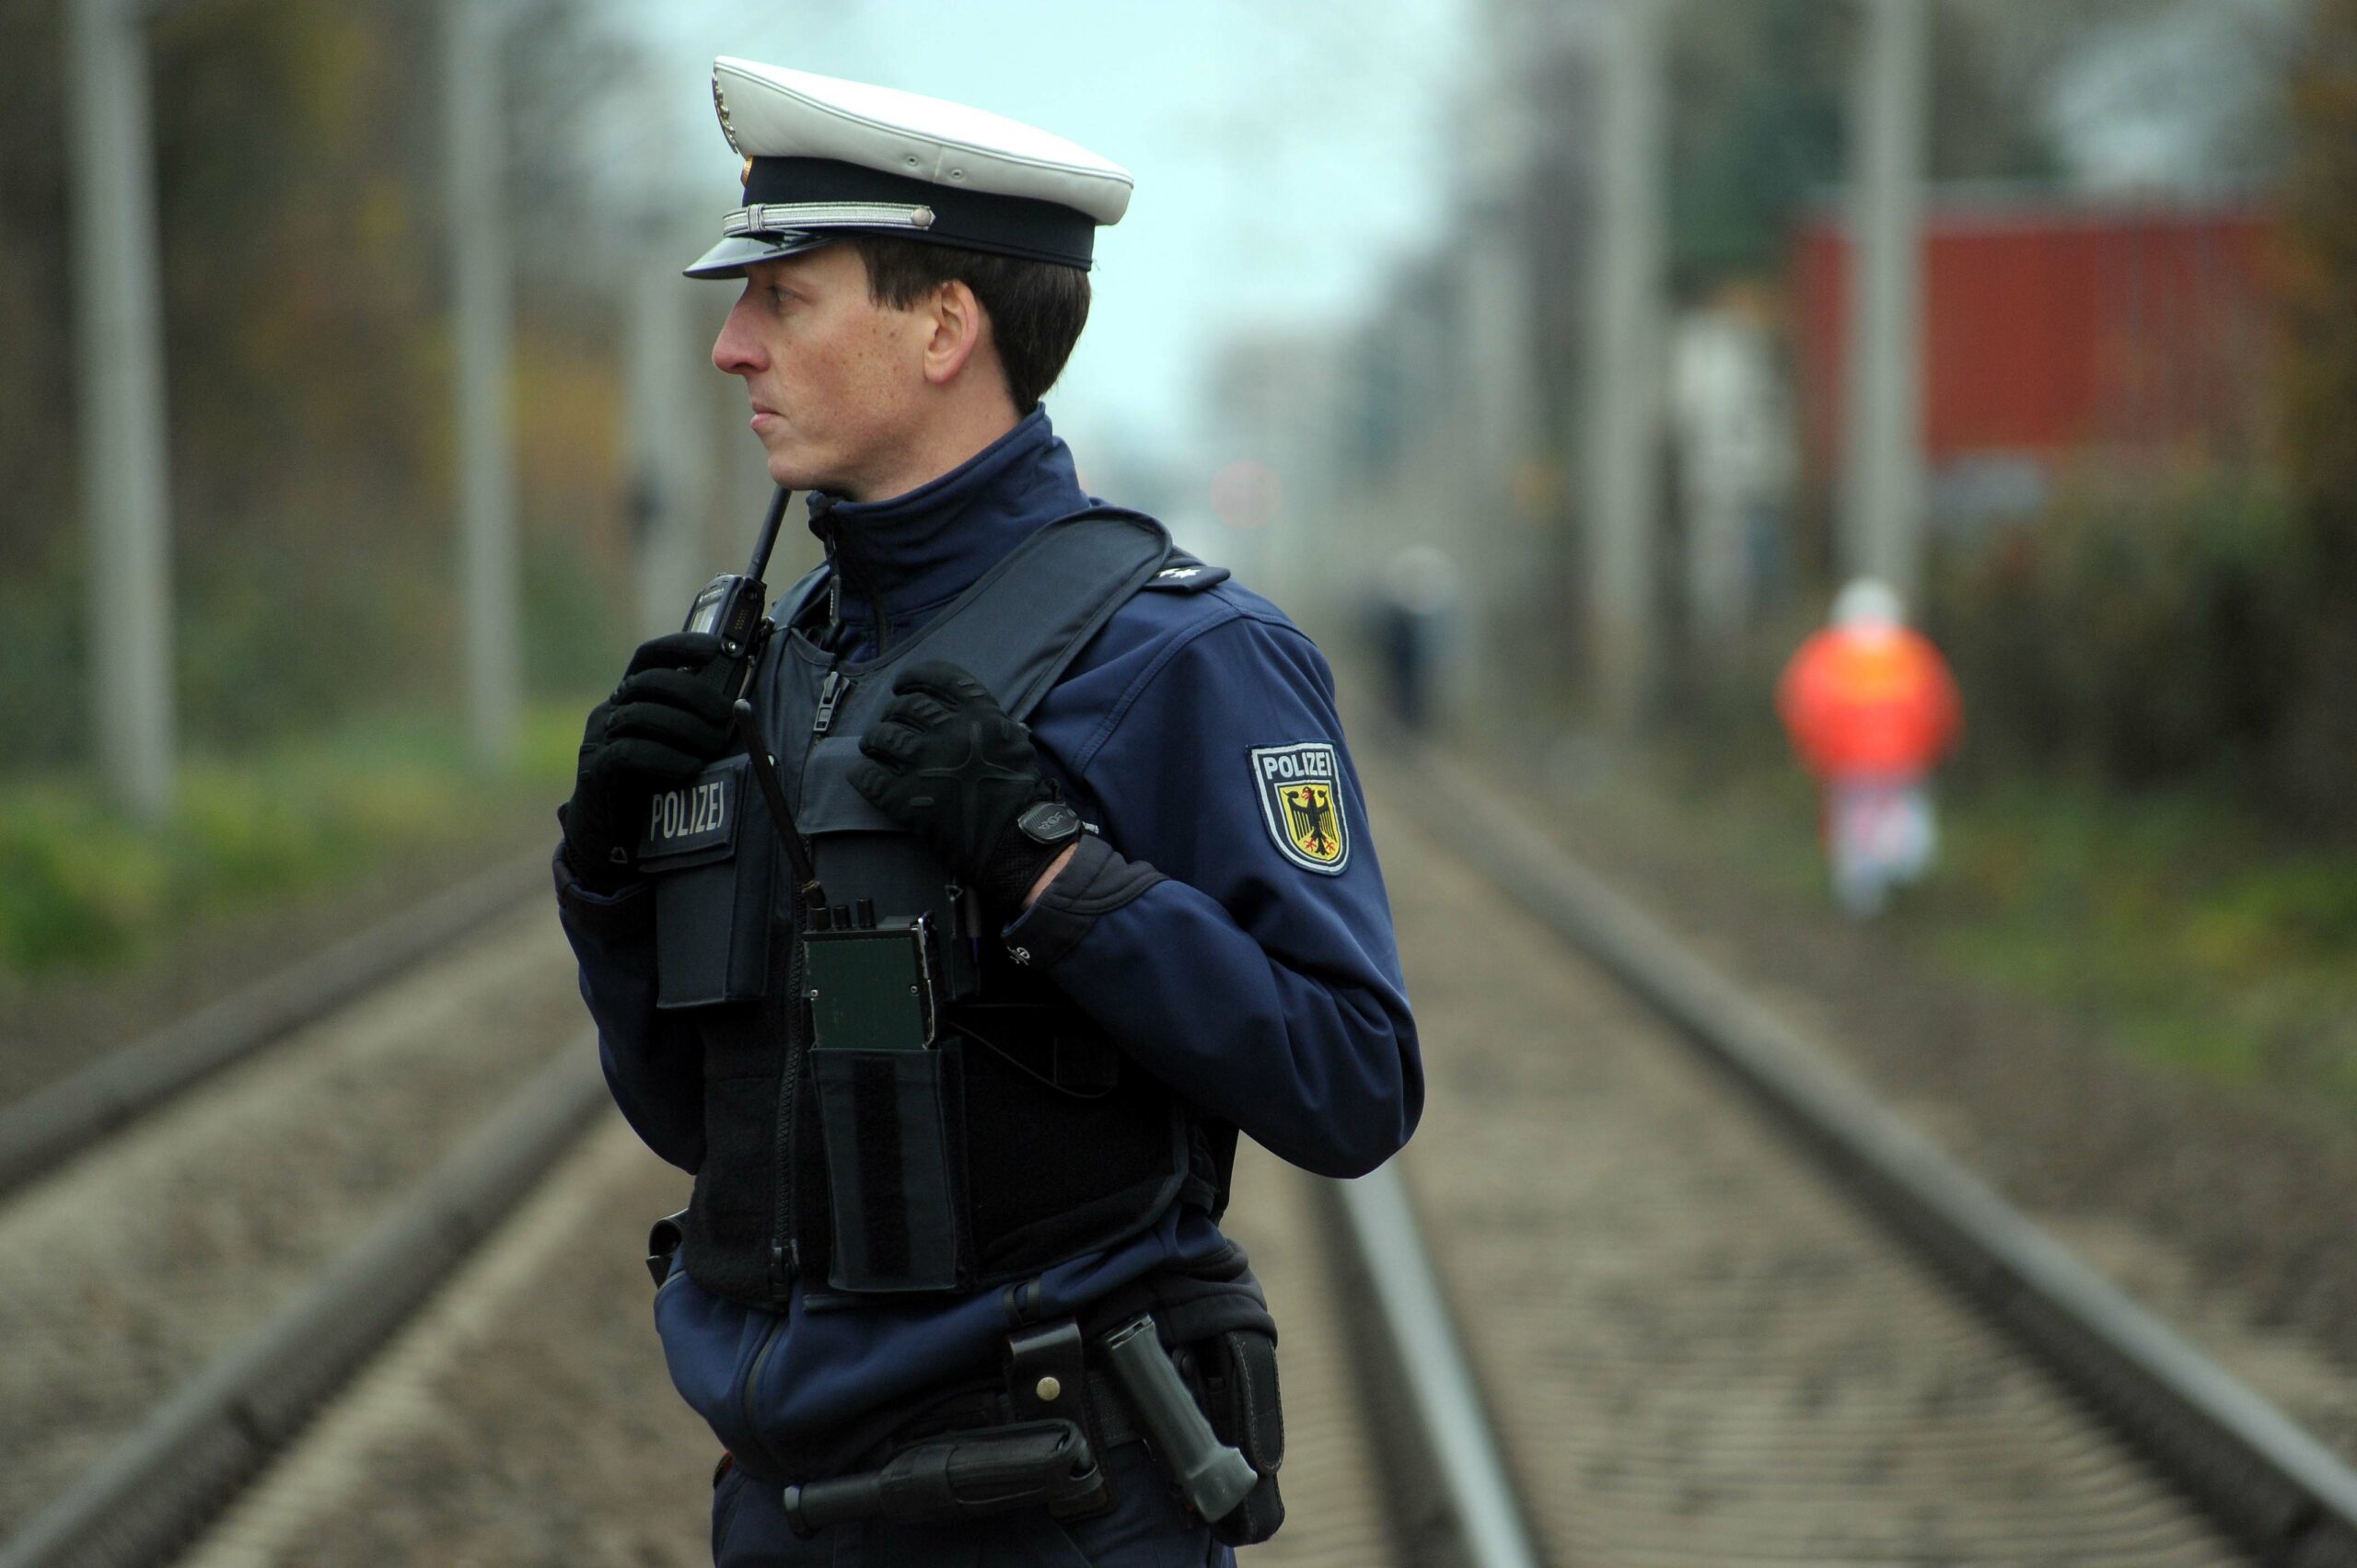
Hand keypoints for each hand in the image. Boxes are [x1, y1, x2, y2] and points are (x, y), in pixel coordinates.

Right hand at [561, 632, 736, 888]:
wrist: (606, 837)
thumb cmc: (649, 786)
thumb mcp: (674, 747)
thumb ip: (694, 723)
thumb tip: (741, 706)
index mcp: (630, 696)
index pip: (650, 656)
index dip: (682, 646)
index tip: (720, 648)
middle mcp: (611, 710)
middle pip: (650, 682)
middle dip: (693, 693)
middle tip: (725, 714)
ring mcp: (600, 738)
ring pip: (640, 716)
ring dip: (684, 728)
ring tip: (713, 747)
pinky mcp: (595, 769)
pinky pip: (628, 752)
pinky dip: (664, 758)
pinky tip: (689, 768)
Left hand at [847, 660, 1065, 915]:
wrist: (1016, 840)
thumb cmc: (1021, 793)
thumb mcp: (1015, 741)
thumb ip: (988, 721)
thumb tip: (965, 711)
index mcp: (979, 714)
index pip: (939, 678)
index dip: (914, 677)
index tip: (902, 685)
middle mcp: (949, 731)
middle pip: (907, 706)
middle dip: (893, 712)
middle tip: (890, 722)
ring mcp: (925, 764)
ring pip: (884, 736)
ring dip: (874, 740)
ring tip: (873, 746)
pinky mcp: (906, 798)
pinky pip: (869, 777)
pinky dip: (861, 774)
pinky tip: (862, 774)